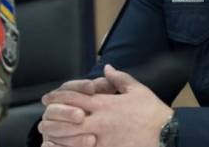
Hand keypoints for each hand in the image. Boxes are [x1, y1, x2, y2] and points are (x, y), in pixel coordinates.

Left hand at [40, 65, 173, 146]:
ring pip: (71, 138)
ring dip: (57, 137)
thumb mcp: (136, 89)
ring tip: (48, 137)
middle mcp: (99, 121)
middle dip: (53, 119)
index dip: (57, 97)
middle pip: (67, 119)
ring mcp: (101, 139)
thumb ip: (119, 78)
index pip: (74, 98)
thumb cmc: (152, 112)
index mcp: (104, 104)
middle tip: (42, 120)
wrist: (166, 134)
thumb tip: (107, 68)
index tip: (47, 99)